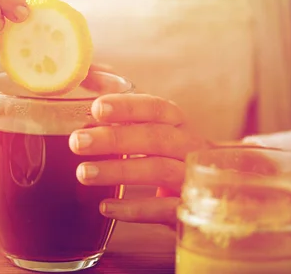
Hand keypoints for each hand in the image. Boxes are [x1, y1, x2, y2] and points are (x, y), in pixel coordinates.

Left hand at [69, 94, 212, 227]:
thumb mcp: (153, 128)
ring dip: (119, 171)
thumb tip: (87, 80)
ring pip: (159, 171)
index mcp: (178, 123)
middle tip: (77, 142)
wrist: (214, 193)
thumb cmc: (170, 153)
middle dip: (114, 138)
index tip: (96, 108)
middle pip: (155, 138)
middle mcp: (189, 147)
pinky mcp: (189, 210)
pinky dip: (133, 209)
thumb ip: (123, 108)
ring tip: (83, 173)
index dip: (127, 107)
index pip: (157, 108)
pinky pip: (163, 209)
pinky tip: (105, 207)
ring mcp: (192, 179)